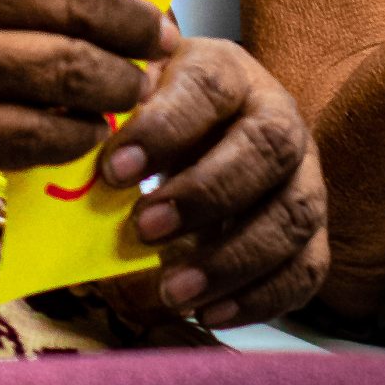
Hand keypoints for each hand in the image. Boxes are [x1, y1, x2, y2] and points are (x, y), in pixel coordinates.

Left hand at [100, 38, 327, 325]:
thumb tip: (69, 142)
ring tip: (173, 290)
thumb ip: (111, 111)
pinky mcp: (314, 232)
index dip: (163, 128)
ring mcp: (305, 176)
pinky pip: (305, 269)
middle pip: (266, 149)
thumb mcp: (133, 94)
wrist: (215, 125)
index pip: (206, 88)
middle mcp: (279, 117)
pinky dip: (261, 298)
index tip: (113, 169)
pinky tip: (211, 313)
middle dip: (204, 194)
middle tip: (143, 229)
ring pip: (292, 215)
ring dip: (232, 259)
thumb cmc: (161, 110)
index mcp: (228, 71)